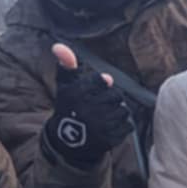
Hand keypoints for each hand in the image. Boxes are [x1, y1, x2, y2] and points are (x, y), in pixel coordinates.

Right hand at [42, 43, 134, 165]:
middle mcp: (89, 110)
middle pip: (117, 96)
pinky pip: (128, 126)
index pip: (103, 81)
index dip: (102, 85)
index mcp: (78, 95)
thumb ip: (66, 64)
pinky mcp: (109, 139)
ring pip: (124, 111)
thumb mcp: (65, 86)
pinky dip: (121, 126)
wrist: (67, 141)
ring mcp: (99, 126)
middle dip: (111, 99)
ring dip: (117, 113)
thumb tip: (59, 46)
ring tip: (104, 116)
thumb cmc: (69, 107)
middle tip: (100, 105)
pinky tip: (109, 127)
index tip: (94, 91)